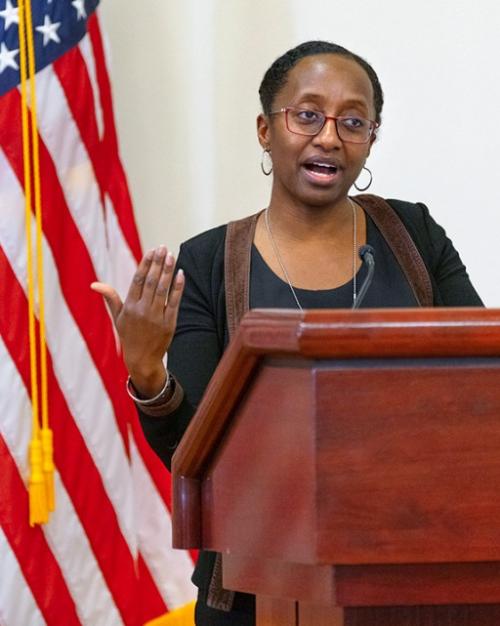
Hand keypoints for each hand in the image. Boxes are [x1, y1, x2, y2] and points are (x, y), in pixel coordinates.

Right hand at [91, 245, 184, 396]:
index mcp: (129, 306)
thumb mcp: (118, 317)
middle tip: (164, 248)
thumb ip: (110, 298)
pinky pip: (174, 302)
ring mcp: (156, 317)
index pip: (138, 280)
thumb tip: (94, 284)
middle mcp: (142, 310)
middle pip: (151, 282)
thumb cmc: (129, 335)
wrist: (142, 359)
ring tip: (172, 256)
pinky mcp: (169, 323)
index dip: (146, 264)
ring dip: (168, 271)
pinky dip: (178, 287)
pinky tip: (181, 274)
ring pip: (163, 289)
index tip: (152, 250)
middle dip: (158, 263)